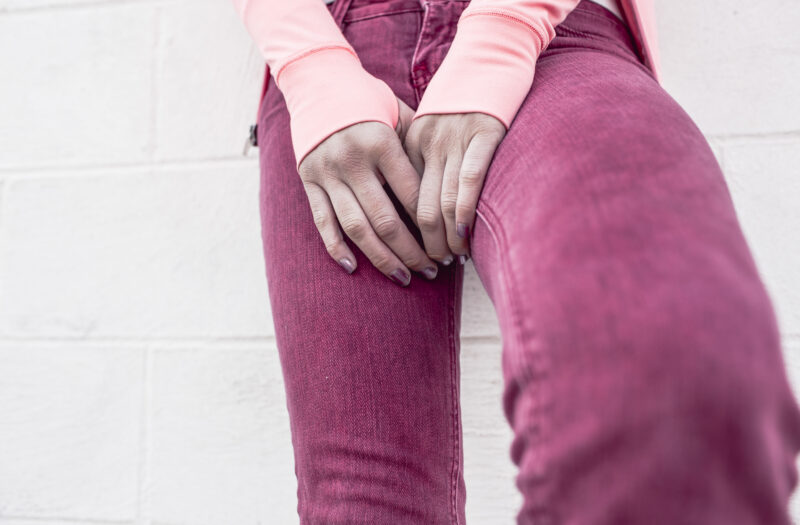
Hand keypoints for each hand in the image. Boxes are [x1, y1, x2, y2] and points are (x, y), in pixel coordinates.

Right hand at [297, 97, 438, 286]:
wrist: (316, 80)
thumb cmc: (366, 97)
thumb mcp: (396, 111)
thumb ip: (416, 145)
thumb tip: (445, 185)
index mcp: (380, 143)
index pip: (411, 195)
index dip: (432, 225)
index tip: (448, 245)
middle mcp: (352, 160)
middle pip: (387, 220)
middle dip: (413, 251)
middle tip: (432, 271)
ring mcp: (327, 173)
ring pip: (357, 227)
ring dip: (382, 258)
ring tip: (403, 277)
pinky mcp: (308, 181)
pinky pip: (323, 221)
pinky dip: (336, 247)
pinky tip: (353, 267)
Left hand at [403, 112, 505, 263]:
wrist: (489, 55)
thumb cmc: (463, 97)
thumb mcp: (432, 126)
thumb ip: (424, 159)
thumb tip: (423, 208)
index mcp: (411, 142)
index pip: (405, 198)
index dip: (409, 231)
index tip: (415, 254)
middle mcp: (429, 142)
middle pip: (419, 206)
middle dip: (425, 243)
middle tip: (433, 266)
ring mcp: (456, 139)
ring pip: (443, 200)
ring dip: (446, 237)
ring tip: (452, 259)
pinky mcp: (485, 134)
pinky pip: (469, 180)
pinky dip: (465, 213)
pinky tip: (466, 236)